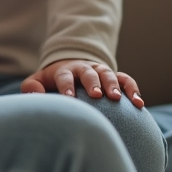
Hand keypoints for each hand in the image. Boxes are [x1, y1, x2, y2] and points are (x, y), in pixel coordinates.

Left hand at [21, 59, 144, 108]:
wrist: (72, 68)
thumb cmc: (54, 80)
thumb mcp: (39, 80)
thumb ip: (32, 87)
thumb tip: (33, 96)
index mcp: (65, 71)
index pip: (64, 77)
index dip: (66, 86)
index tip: (69, 98)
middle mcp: (84, 69)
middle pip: (89, 73)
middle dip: (92, 83)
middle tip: (96, 95)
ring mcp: (100, 71)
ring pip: (108, 74)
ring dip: (113, 85)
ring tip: (117, 99)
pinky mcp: (114, 76)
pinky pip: (125, 80)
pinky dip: (133, 89)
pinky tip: (139, 104)